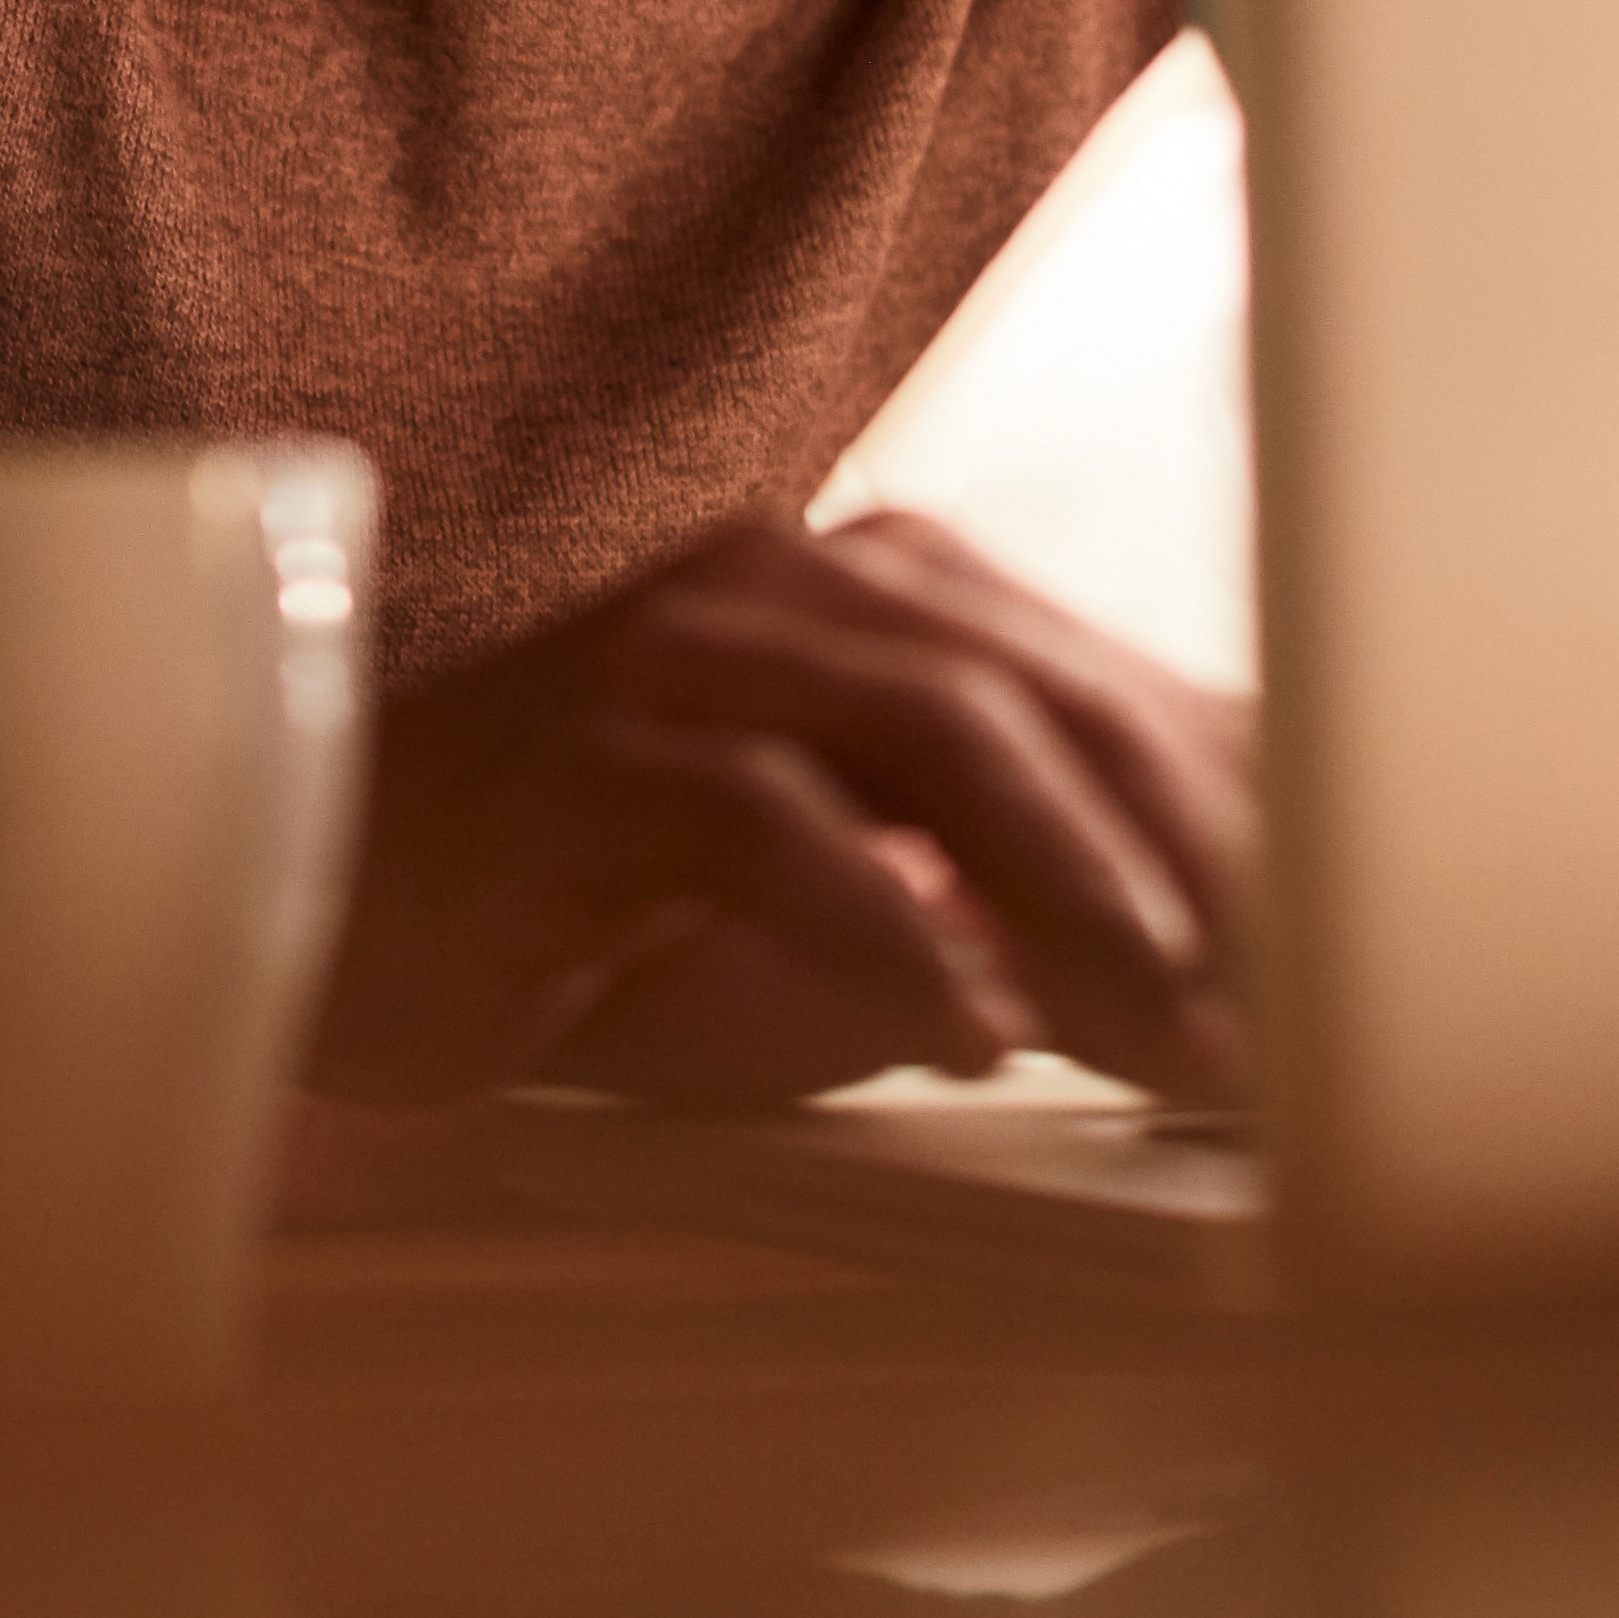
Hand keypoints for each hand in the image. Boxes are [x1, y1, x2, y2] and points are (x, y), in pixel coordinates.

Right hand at [305, 510, 1252, 1111]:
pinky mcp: (576, 760)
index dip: (1215, 825)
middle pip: (1035, 693)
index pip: (1075, 687)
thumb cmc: (563, 926)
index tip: (1321, 971)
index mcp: (836, 592)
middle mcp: (766, 585)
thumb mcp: (806, 924)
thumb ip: (971, 916)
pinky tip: (966, 1032)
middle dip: (1182, 865)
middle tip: (1278, 1028)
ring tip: (1165, 1022)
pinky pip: (767, 820)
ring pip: (932, 724)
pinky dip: (888, 927)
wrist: (297, 916)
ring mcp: (666, 656)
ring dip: (1073, 886)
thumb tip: (1184, 988)